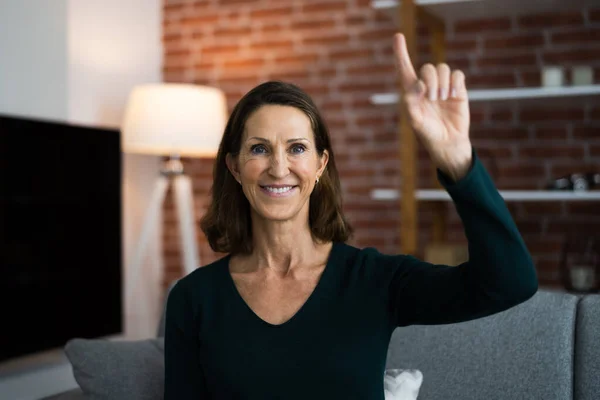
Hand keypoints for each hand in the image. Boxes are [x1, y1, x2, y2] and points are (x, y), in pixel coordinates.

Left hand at [393, 33, 471, 180]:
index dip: (400, 53)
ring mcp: (443, 87)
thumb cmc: (428, 133)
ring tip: (442, 99)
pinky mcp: (458, 89)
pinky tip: (454, 94)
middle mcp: (426, 86)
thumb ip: (412, 102)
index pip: (404, 68)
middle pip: (428, 68)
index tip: (397, 36)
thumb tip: (419, 85)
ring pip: (443, 68)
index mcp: (412, 92)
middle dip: (430, 81)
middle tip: (433, 98)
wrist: (448, 142)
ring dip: (442, 83)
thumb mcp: (415, 121)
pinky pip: (457, 74)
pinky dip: (455, 82)